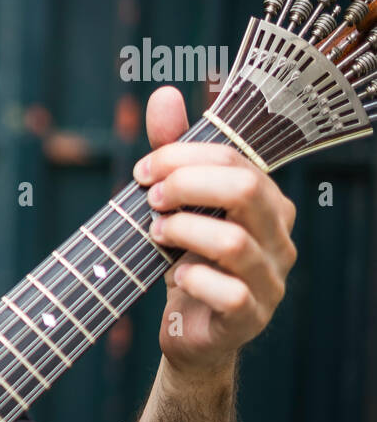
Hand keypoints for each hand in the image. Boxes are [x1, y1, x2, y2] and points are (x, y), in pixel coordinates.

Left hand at [131, 86, 297, 377]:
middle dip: (185, 186)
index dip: (180, 157)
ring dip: (182, 232)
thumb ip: (173, 151)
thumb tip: (165, 92)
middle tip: (150, 199)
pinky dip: (192, 279)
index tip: (142, 172)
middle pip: (244, 189)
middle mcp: (279, 234)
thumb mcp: (175, 202)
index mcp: (266, 199)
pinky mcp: (253, 316)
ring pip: (234, 242)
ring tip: (156, 234)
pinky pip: (229, 292)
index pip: (233, 158)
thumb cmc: (184, 258)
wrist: (189, 330)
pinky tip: (176, 277)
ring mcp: (272, 278)